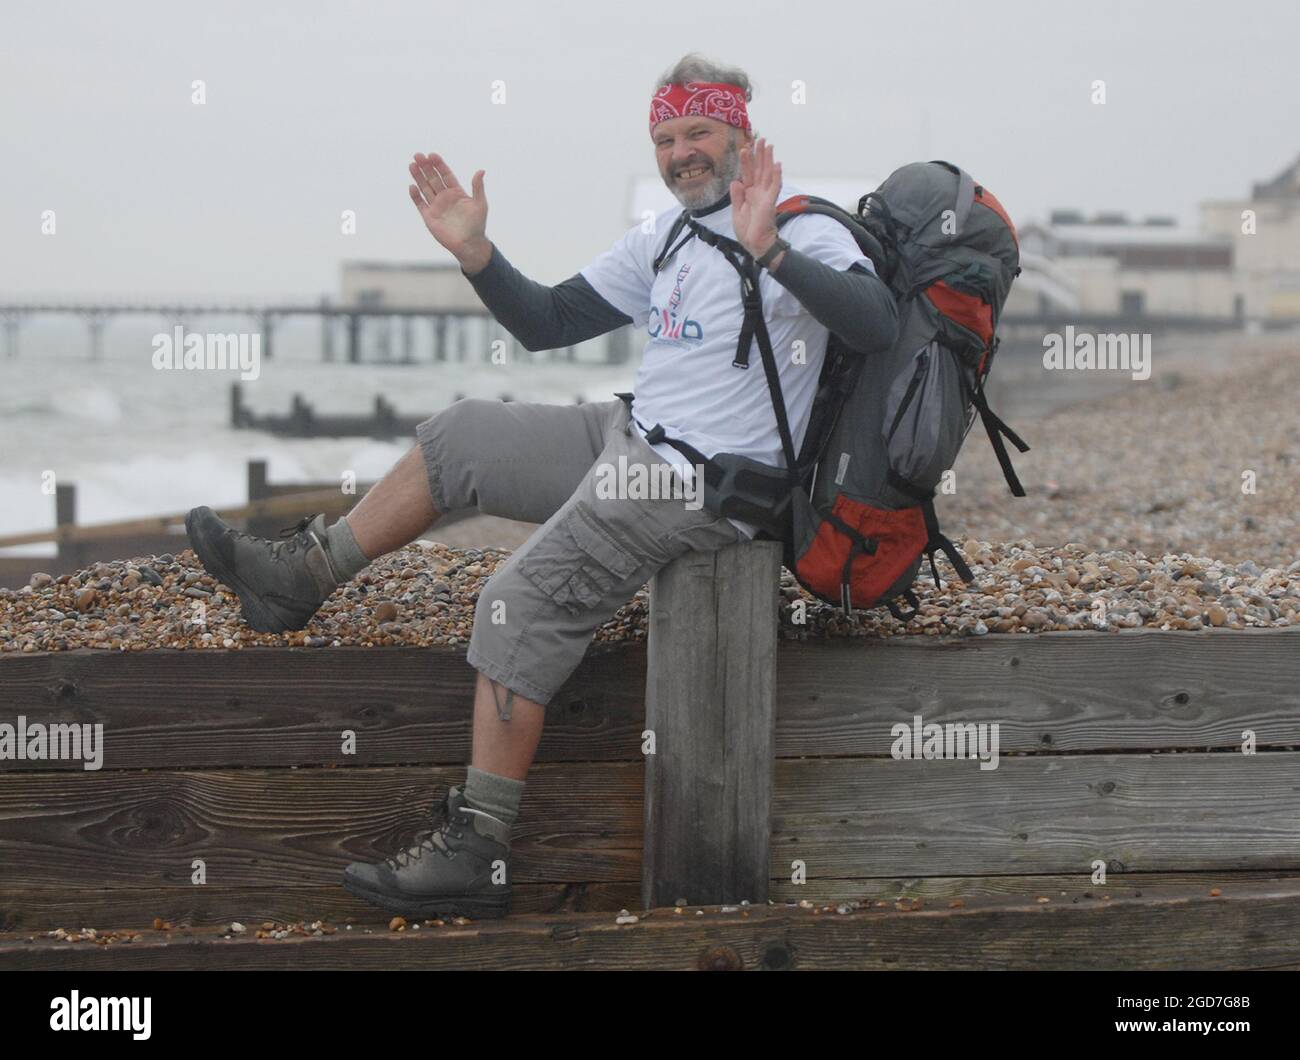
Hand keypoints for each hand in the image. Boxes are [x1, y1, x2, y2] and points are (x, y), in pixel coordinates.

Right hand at [408, 153, 490, 273]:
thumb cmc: (477, 225)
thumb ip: (478, 187)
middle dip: (425, 167)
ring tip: (412, 165)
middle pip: (433, 178)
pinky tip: (412, 186)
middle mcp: (445, 197)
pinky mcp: (429, 217)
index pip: (446, 174)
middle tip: (418, 155)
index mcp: (456, 192)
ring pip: (425, 188)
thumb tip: (481, 170)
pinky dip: (415, 195)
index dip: (439, 165)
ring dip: (418, 176)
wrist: (469, 244)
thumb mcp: (480, 204)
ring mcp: (436, 206)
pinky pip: (420, 204)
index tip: (432, 155)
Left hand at [730, 137, 783, 264]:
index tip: (744, 148)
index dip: (746, 161)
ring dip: (768, 159)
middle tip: (759, 138)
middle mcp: (758, 192)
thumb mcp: (736, 212)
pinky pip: (775, 186)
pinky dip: (777, 175)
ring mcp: (765, 196)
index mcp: (749, 194)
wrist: (755, 244)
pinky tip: (777, 164)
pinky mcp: (770, 202)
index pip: (748, 173)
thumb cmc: (747, 231)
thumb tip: (735, 180)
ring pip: (767, 173)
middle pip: (759, 169)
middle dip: (759, 154)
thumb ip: (736, 196)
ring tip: (768, 145)